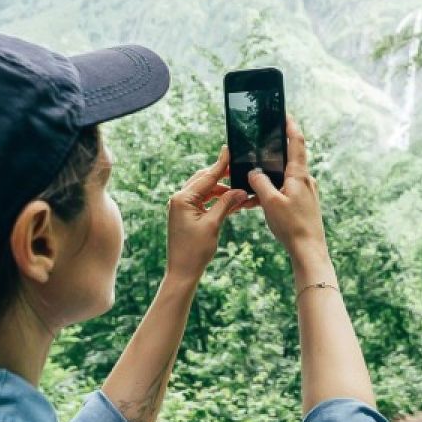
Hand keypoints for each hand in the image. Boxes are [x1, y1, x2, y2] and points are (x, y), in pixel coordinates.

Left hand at [166, 146, 248, 279]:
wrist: (182, 272)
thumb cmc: (195, 251)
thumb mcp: (213, 224)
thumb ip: (226, 203)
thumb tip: (240, 190)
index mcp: (182, 198)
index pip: (206, 177)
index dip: (220, 164)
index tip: (229, 149)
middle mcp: (180, 199)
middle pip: (205, 180)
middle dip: (223, 176)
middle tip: (240, 169)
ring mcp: (182, 207)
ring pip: (206, 191)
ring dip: (223, 191)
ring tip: (242, 192)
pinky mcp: (187, 215)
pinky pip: (205, 202)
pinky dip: (218, 201)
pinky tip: (234, 202)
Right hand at [248, 116, 326, 259]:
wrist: (309, 250)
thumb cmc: (292, 226)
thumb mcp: (270, 202)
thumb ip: (260, 183)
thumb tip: (254, 171)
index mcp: (299, 175)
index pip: (297, 142)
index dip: (291, 126)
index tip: (285, 113)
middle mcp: (306, 180)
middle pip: (290, 158)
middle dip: (274, 153)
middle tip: (260, 147)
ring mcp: (306, 192)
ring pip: (285, 178)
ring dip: (269, 180)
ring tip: (253, 189)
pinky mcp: (304, 204)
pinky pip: (286, 192)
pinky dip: (273, 194)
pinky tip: (259, 205)